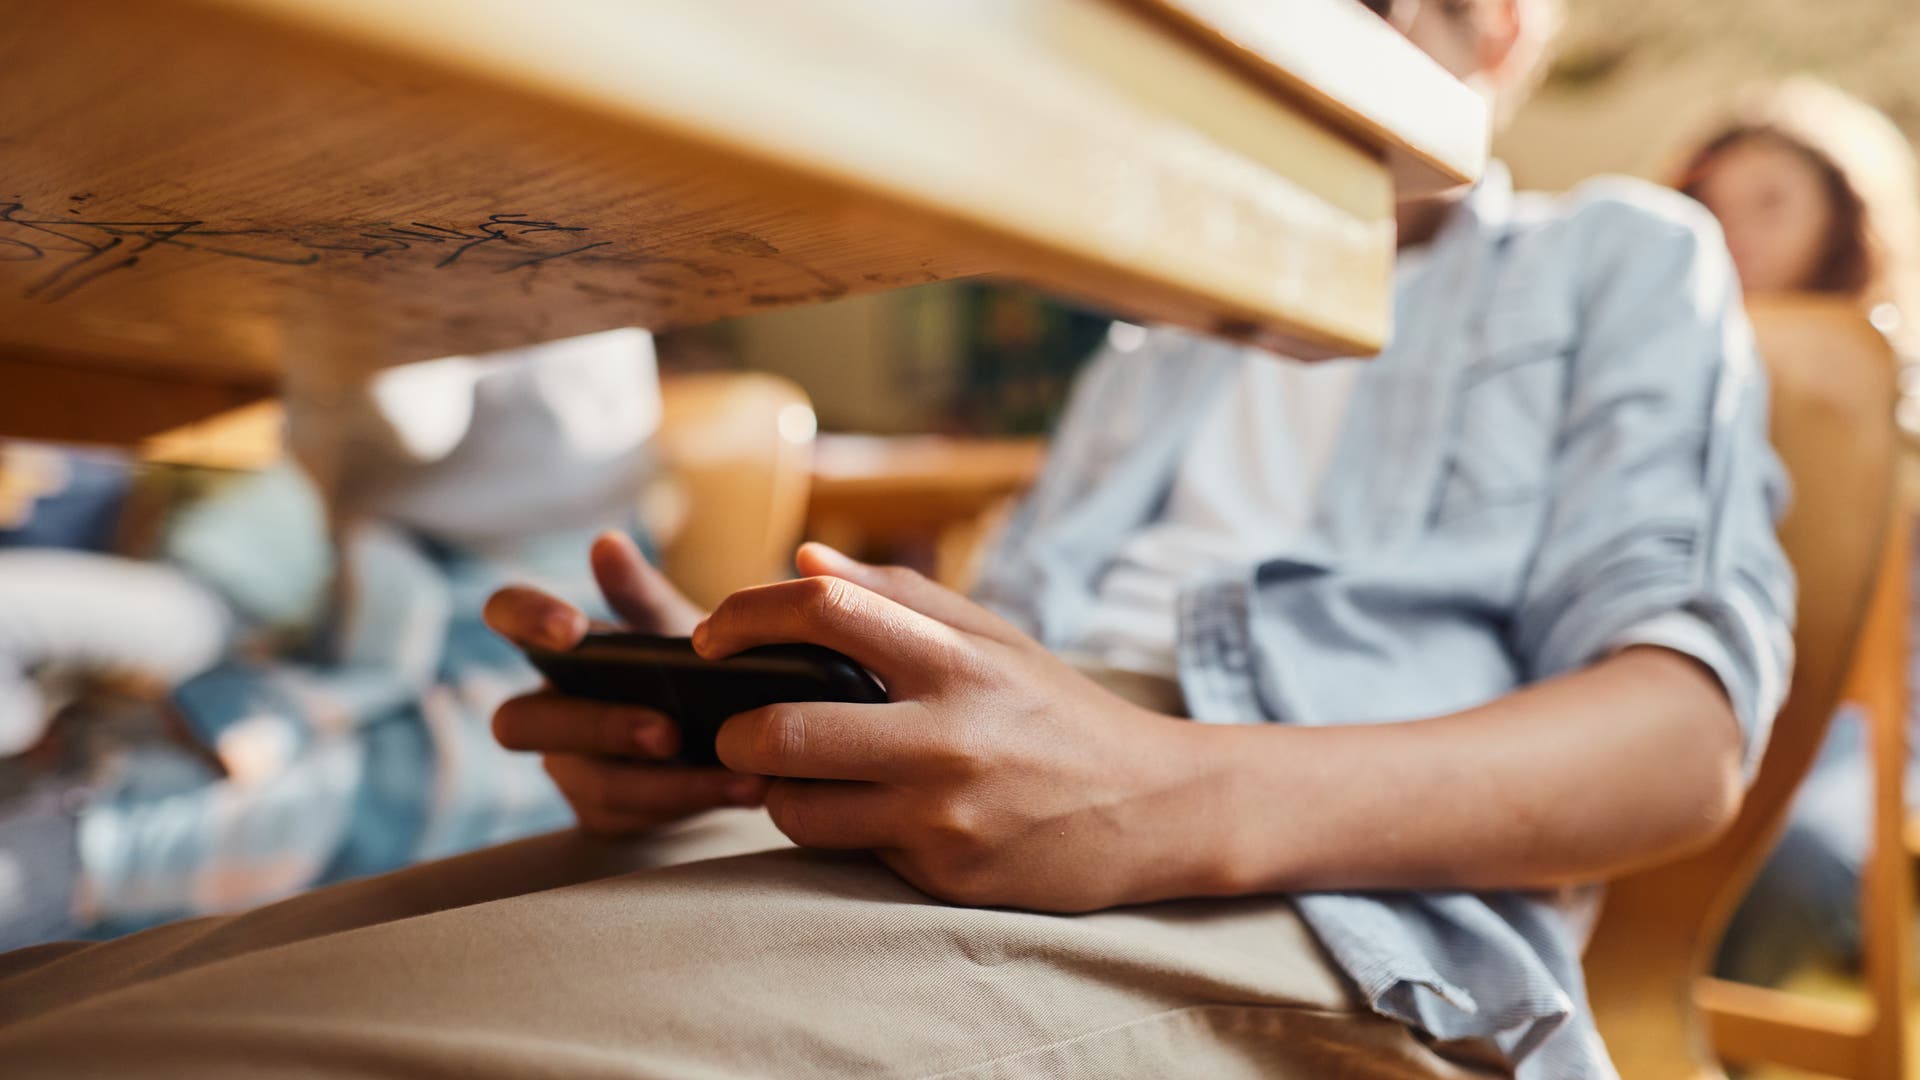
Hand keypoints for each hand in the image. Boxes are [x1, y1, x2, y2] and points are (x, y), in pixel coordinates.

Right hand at [484, 531, 767, 835]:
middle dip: (598, 726)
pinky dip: (695, 800)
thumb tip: (605, 543)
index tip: (570, 629)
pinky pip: (633, 816)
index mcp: (557, 645)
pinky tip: (747, 788)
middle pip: (521, 723)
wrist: (743, 731)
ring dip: (664, 780)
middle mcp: (547, 708)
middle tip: (668, 732)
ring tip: (737, 770)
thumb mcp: (677, 629)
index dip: (524, 617)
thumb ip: (641, 594)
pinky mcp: (602, 815)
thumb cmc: (695, 666)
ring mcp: (568, 767)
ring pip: (590, 782)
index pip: (506, 613)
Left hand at [697, 543, 1226, 911]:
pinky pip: (852, 854)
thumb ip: (899, 596)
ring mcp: (943, 814)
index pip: (824, 611)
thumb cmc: (1062, 714)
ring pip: (798, 809)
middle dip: (736, 730)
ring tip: (806, 777)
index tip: (710, 634)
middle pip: (783, 728)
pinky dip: (844, 832)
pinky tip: (876, 817)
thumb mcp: (996, 641)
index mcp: (956, 660)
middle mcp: (945, 736)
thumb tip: (804, 559)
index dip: (746, 615)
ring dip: (779, 792)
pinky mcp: (946, 875)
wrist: (1158, 808)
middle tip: (738, 728)